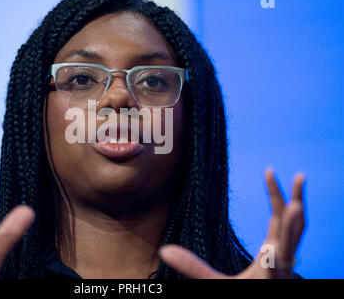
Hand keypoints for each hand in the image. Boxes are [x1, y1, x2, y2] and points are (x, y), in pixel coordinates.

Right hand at [159, 169, 305, 278]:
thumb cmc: (243, 295)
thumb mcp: (218, 284)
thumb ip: (193, 268)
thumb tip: (165, 250)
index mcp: (270, 271)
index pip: (280, 251)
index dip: (286, 232)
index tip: (294, 210)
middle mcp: (284, 263)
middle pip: (295, 230)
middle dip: (296, 202)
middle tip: (300, 177)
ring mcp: (287, 258)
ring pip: (297, 227)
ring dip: (296, 202)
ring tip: (300, 179)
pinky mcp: (285, 254)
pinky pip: (290, 229)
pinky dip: (287, 212)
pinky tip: (285, 203)